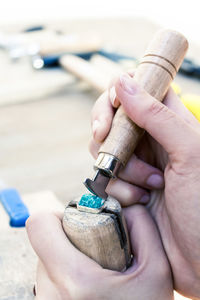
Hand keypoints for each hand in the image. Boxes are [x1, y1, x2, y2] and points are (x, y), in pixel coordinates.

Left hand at [26, 206, 172, 299]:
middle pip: (46, 243)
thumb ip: (141, 227)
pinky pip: (49, 280)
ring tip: (96, 271)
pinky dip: (66, 275)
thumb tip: (123, 206)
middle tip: (97, 249)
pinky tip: (90, 286)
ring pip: (47, 261)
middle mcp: (51, 295)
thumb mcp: (157, 269)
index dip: (57, 216)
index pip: (40, 226)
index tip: (79, 222)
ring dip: (69, 257)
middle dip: (72, 238)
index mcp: (74, 280)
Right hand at [90, 73, 199, 298]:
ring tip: (149, 186)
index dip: (120, 95)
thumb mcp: (189, 153)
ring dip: (120, 169)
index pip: (138, 91)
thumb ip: (156, 115)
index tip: (112, 111)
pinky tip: (140, 201)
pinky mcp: (127, 187)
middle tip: (108, 145)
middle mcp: (152, 141)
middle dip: (110, 136)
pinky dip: (118, 189)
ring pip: (105, 150)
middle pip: (114, 120)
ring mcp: (138, 164)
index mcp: (171, 124)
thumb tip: (123, 81)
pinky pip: (107, 177)